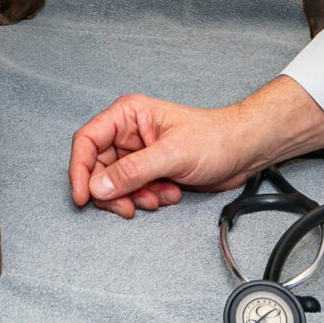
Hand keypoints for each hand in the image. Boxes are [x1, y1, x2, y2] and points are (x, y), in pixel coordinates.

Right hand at [67, 76, 323, 217]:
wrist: (243, 151)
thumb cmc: (214, 139)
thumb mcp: (171, 155)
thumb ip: (132, 171)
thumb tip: (97, 186)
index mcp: (127, 115)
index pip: (87, 141)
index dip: (80, 169)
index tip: (83, 196)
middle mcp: (127, 133)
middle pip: (98, 168)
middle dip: (113, 191)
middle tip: (129, 207)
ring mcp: (138, 153)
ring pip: (114, 184)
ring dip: (134, 197)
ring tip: (160, 196)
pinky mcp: (149, 170)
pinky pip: (132, 190)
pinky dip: (147, 198)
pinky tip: (170, 193)